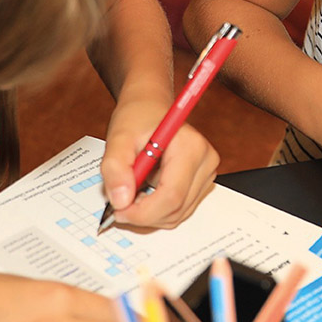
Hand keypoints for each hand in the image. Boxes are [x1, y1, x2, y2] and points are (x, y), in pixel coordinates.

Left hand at [100, 96, 218, 228]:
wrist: (149, 106)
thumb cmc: (137, 117)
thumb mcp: (118, 137)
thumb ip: (115, 168)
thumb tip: (121, 200)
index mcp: (190, 147)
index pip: (171, 196)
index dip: (143, 212)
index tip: (119, 210)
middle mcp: (206, 161)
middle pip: (176, 209)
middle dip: (144, 214)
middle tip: (119, 202)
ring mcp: (207, 174)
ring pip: (177, 214)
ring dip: (150, 213)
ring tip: (132, 189)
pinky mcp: (201, 183)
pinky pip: (179, 210)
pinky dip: (157, 209)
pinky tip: (144, 191)